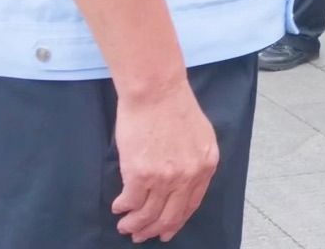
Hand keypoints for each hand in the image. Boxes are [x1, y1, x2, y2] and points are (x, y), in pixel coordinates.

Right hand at [111, 83, 218, 242]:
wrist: (156, 90)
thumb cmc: (174, 105)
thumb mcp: (199, 135)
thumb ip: (194, 159)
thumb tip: (181, 179)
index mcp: (206, 165)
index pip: (191, 204)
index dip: (176, 220)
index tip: (167, 230)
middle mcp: (189, 175)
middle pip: (171, 215)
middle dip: (155, 229)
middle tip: (141, 236)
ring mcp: (165, 177)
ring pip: (149, 213)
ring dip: (135, 224)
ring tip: (125, 226)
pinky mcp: (141, 174)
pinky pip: (131, 201)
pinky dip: (124, 208)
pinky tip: (119, 207)